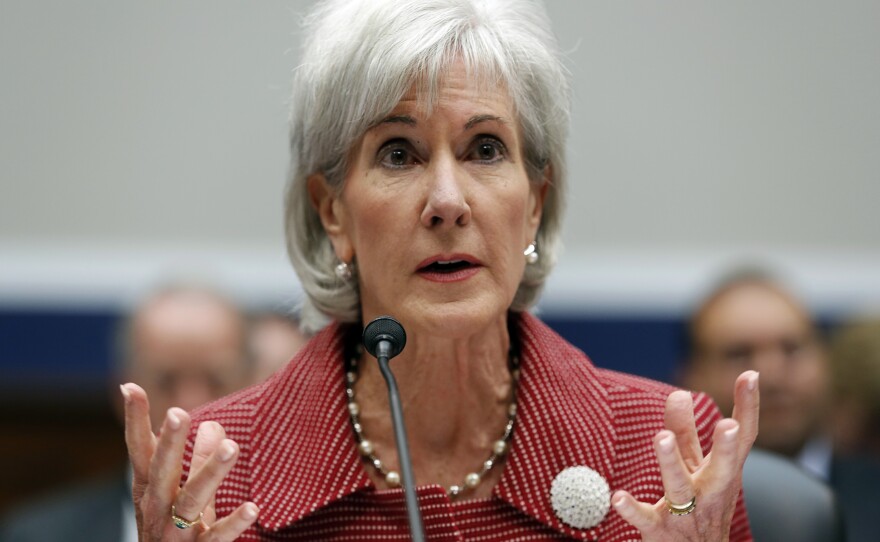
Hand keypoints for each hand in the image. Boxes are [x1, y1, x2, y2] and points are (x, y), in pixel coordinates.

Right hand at [121, 383, 258, 540]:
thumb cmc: (171, 531)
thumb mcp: (179, 493)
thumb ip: (195, 459)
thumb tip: (213, 423)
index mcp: (149, 488)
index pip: (139, 449)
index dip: (134, 419)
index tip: (130, 386)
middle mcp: (156, 507)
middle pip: (161, 470)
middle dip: (169, 442)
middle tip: (178, 412)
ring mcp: (174, 533)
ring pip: (190, 500)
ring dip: (210, 473)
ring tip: (231, 448)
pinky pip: (216, 537)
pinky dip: (233, 523)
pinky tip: (252, 508)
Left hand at [612, 371, 758, 541]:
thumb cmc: (698, 506)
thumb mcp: (695, 468)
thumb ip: (686, 433)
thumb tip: (679, 393)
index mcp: (721, 472)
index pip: (742, 438)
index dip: (748, 407)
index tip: (750, 374)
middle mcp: (710, 491)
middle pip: (723, 469)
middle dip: (726, 448)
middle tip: (728, 425)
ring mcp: (687, 512)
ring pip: (681, 488)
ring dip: (671, 462)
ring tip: (662, 438)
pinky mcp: (661, 530)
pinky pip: (646, 519)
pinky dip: (632, 509)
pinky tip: (618, 497)